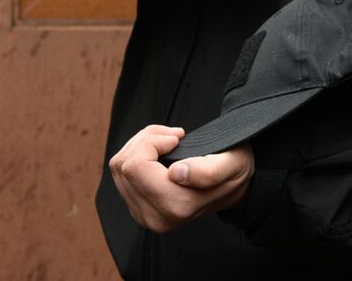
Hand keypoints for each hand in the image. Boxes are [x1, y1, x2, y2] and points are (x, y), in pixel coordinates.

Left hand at [108, 125, 253, 233]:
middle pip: (123, 166)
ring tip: (167, 141)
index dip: (152, 142)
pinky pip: (120, 174)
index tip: (177, 137)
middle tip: (173, 135)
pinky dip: (136, 154)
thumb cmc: (233, 169)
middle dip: (145, 140)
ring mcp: (143, 214)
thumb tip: (176, 173)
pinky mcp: (136, 208)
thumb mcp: (233, 163)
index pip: (135, 167)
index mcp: (176, 207)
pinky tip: (158, 151)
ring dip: (140, 146)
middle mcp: (154, 217)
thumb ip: (208, 172)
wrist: (233, 187)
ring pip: (118, 169)